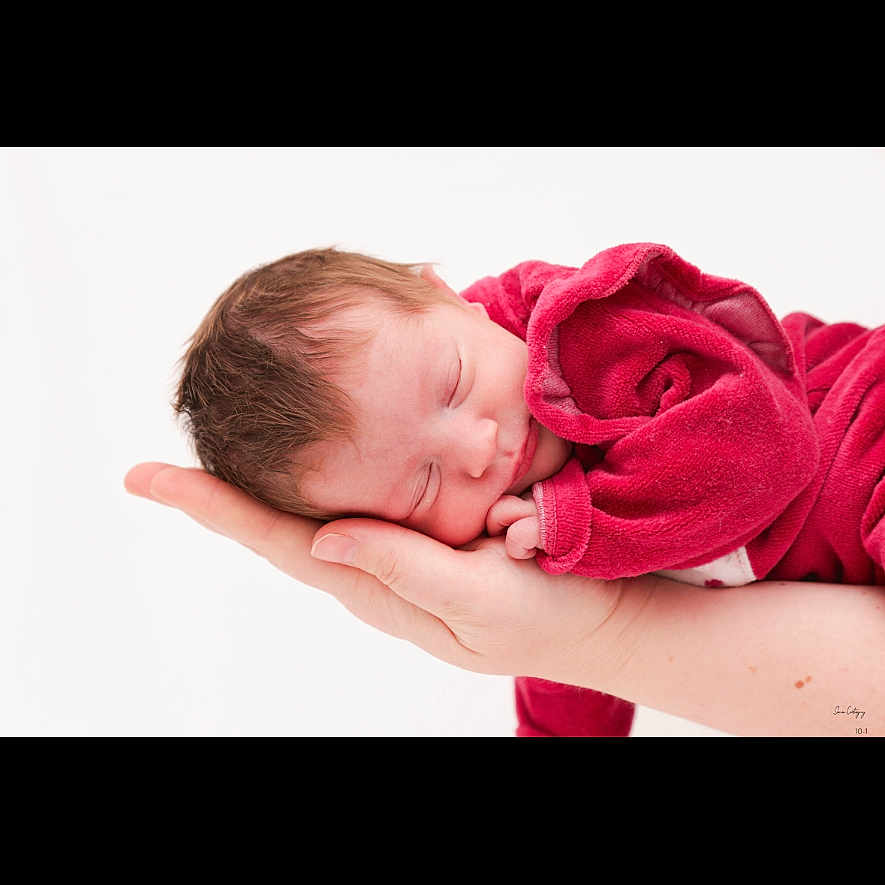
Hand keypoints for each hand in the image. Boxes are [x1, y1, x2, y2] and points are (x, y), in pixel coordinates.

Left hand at [124, 462, 623, 682]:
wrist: (595, 618)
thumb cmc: (544, 614)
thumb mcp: (477, 597)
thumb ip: (402, 567)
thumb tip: (322, 539)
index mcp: (379, 583)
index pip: (281, 540)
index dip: (216, 507)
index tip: (150, 479)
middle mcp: (373, 567)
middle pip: (280, 527)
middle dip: (219, 499)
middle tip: (157, 472)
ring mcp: (395, 554)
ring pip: (315, 513)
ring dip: (257, 492)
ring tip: (202, 472)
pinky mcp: (423, 538)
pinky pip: (363, 503)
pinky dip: (322, 481)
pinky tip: (306, 468)